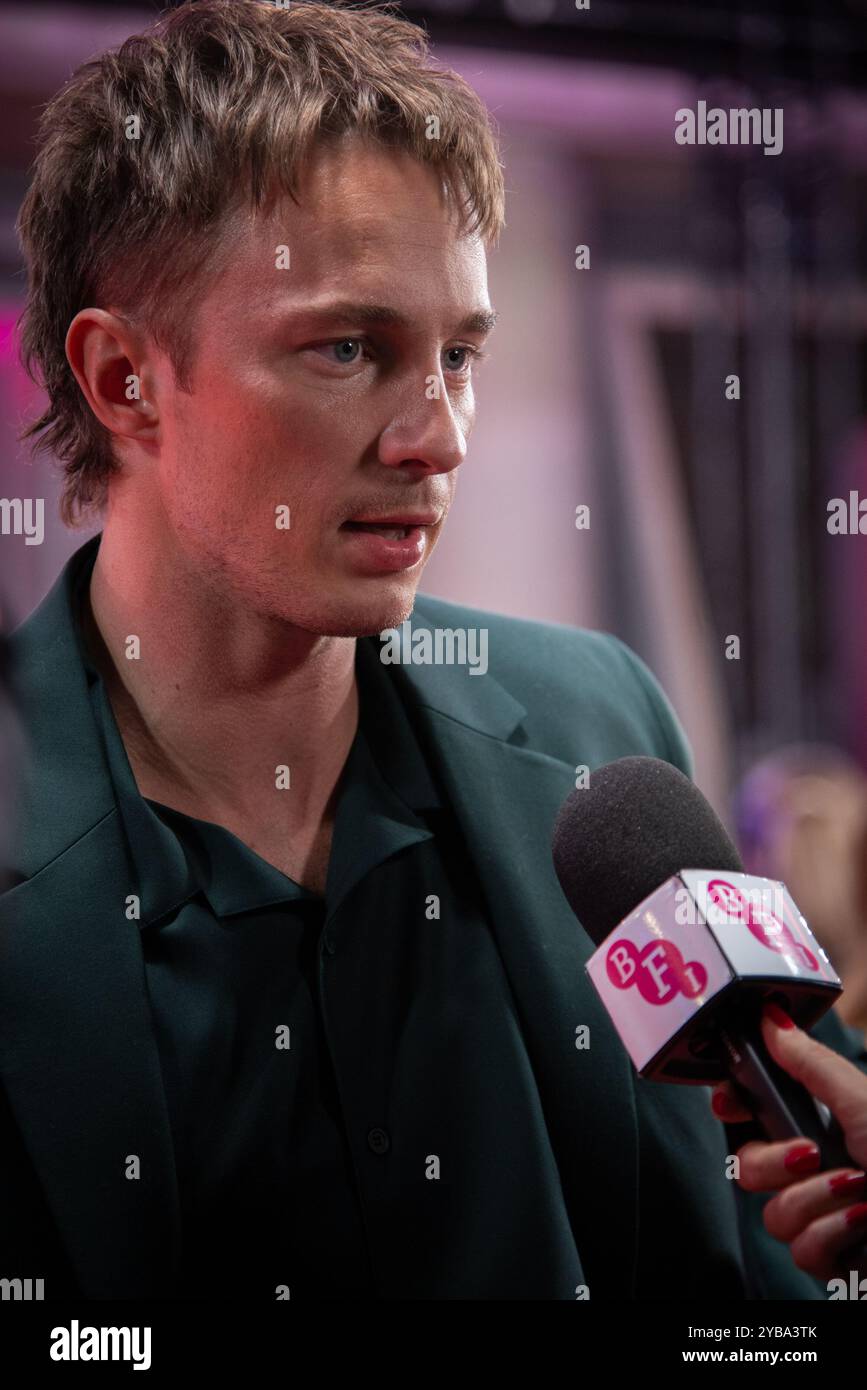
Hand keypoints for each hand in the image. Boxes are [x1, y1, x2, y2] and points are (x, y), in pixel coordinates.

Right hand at [709, 1002, 866, 1281]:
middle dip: (773, 1162)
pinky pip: (801, 1249)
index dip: (733, 1107)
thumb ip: (811, 1064)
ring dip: (816, 1200)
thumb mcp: (860, 1101)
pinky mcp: (832, 1259)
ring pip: (773, 1214)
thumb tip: (771, 1018)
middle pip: (748, 1166)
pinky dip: (833, 1233)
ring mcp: (823, 1217)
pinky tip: (861, 1223)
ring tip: (857, 1190)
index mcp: (822, 1126)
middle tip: (810, 1154)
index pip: (754, 1115)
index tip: (729, 1102)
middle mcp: (816, 1171)